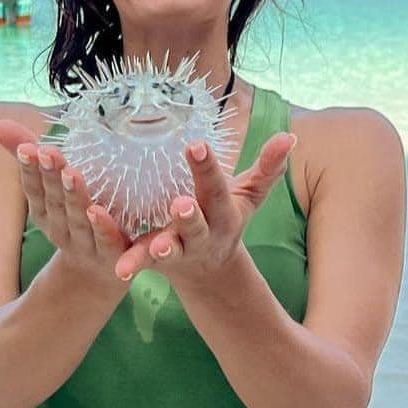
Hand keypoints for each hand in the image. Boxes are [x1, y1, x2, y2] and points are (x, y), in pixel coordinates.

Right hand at [0, 120, 138, 287]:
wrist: (98, 274)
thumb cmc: (73, 220)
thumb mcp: (50, 190)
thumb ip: (29, 155)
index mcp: (45, 212)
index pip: (34, 188)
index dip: (30, 170)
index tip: (27, 148)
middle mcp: (61, 228)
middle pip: (55, 201)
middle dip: (50, 177)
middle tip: (48, 153)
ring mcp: (85, 243)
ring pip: (78, 219)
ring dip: (74, 198)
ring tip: (71, 175)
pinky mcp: (112, 254)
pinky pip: (107, 240)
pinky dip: (102, 228)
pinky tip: (98, 212)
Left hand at [112, 130, 297, 281]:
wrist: (211, 271)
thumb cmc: (225, 218)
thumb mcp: (248, 196)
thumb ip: (267, 168)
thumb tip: (289, 136)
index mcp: (222, 213)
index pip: (215, 187)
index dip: (207, 168)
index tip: (196, 145)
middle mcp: (202, 234)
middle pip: (196, 225)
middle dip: (189, 216)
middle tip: (180, 203)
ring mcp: (179, 250)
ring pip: (171, 250)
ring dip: (163, 248)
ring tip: (157, 248)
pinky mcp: (155, 261)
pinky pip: (141, 261)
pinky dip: (131, 263)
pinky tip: (119, 267)